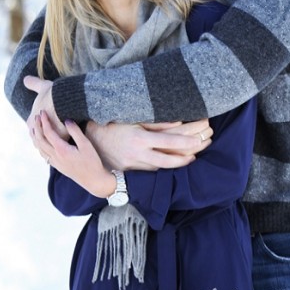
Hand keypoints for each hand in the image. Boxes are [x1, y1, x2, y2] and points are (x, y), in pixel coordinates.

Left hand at [23, 75, 67, 139]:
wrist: (66, 100)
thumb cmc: (53, 93)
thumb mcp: (42, 86)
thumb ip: (33, 83)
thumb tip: (25, 79)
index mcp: (31, 120)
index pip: (31, 127)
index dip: (37, 126)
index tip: (43, 125)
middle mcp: (36, 131)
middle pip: (38, 138)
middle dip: (43, 138)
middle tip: (50, 139)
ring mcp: (47, 137)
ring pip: (47, 144)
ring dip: (51, 143)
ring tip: (58, 144)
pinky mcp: (59, 140)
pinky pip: (59, 146)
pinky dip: (61, 145)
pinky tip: (66, 144)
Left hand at [32, 111, 115, 197]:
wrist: (93, 180)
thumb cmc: (92, 162)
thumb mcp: (86, 145)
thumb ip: (75, 131)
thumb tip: (66, 120)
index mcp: (61, 150)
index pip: (48, 133)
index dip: (44, 121)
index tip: (42, 112)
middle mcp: (55, 157)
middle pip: (40, 140)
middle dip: (37, 127)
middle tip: (37, 116)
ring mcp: (55, 163)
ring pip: (40, 149)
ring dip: (35, 137)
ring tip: (34, 128)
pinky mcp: (58, 166)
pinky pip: (44, 155)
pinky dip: (39, 146)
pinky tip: (41, 143)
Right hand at [85, 118, 212, 170]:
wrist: (91, 140)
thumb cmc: (113, 124)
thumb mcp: (133, 118)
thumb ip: (156, 123)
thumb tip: (177, 122)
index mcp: (140, 138)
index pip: (168, 141)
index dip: (185, 142)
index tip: (198, 140)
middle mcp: (138, 154)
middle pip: (167, 160)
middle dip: (185, 158)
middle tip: (198, 153)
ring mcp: (134, 165)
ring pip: (160, 168)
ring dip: (176, 163)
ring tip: (190, 157)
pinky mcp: (130, 171)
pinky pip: (150, 170)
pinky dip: (162, 167)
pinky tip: (171, 163)